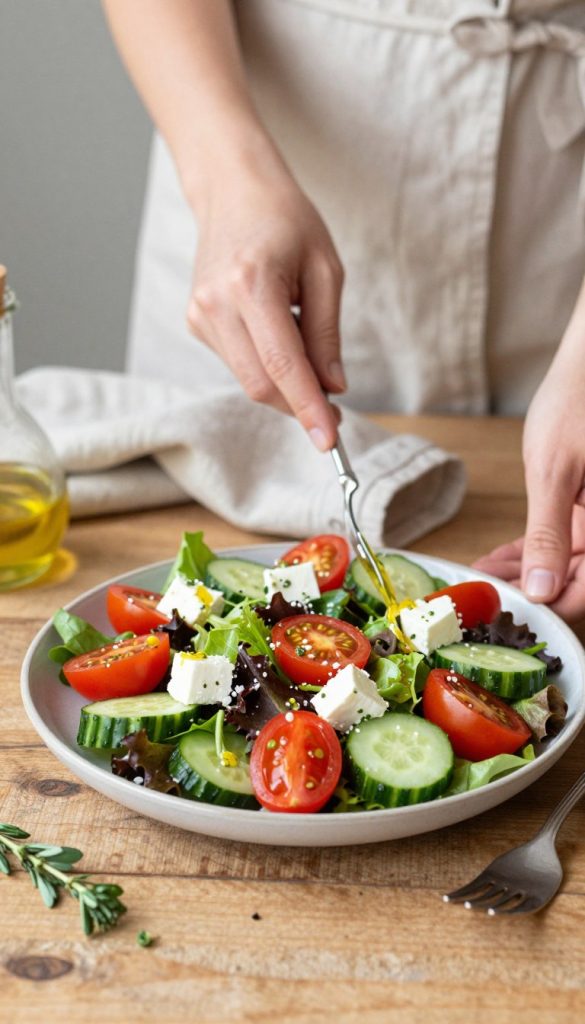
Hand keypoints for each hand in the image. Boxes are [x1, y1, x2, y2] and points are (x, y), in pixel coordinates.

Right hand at [187, 159, 344, 450]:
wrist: (234, 189)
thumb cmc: (286, 221)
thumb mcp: (325, 270)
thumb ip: (327, 334)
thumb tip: (332, 388)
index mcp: (252, 285)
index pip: (283, 366)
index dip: (307, 408)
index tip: (329, 440)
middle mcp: (216, 304)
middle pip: (261, 384)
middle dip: (298, 404)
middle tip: (332, 409)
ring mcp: (200, 315)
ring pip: (249, 379)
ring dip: (284, 380)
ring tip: (300, 333)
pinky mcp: (195, 322)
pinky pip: (238, 363)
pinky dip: (265, 363)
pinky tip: (274, 328)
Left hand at [474, 330, 584, 622]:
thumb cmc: (578, 406)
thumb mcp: (555, 472)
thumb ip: (547, 535)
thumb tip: (541, 589)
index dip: (547, 612)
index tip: (501, 614)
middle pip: (576, 587)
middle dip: (527, 597)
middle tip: (480, 601)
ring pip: (564, 570)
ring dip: (522, 578)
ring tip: (478, 583)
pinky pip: (560, 546)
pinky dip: (528, 554)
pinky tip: (494, 562)